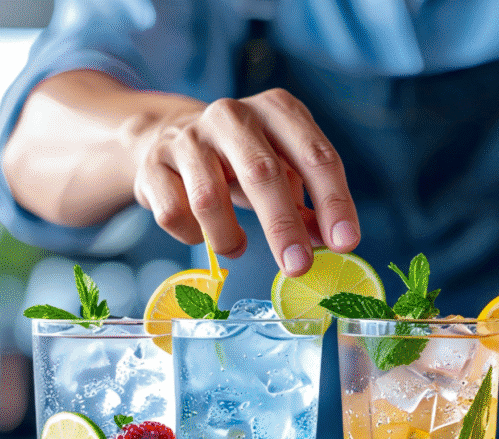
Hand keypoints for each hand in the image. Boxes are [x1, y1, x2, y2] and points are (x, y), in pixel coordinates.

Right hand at [132, 88, 359, 274]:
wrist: (167, 136)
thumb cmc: (241, 160)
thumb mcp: (283, 171)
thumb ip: (309, 206)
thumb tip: (330, 243)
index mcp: (277, 111)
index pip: (316, 156)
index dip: (334, 202)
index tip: (345, 243)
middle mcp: (232, 115)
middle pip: (263, 173)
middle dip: (284, 226)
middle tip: (299, 267)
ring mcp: (188, 137)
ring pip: (210, 198)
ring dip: (228, 237)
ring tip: (239, 248)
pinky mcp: (153, 164)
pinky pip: (174, 213)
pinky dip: (194, 236)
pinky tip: (203, 235)